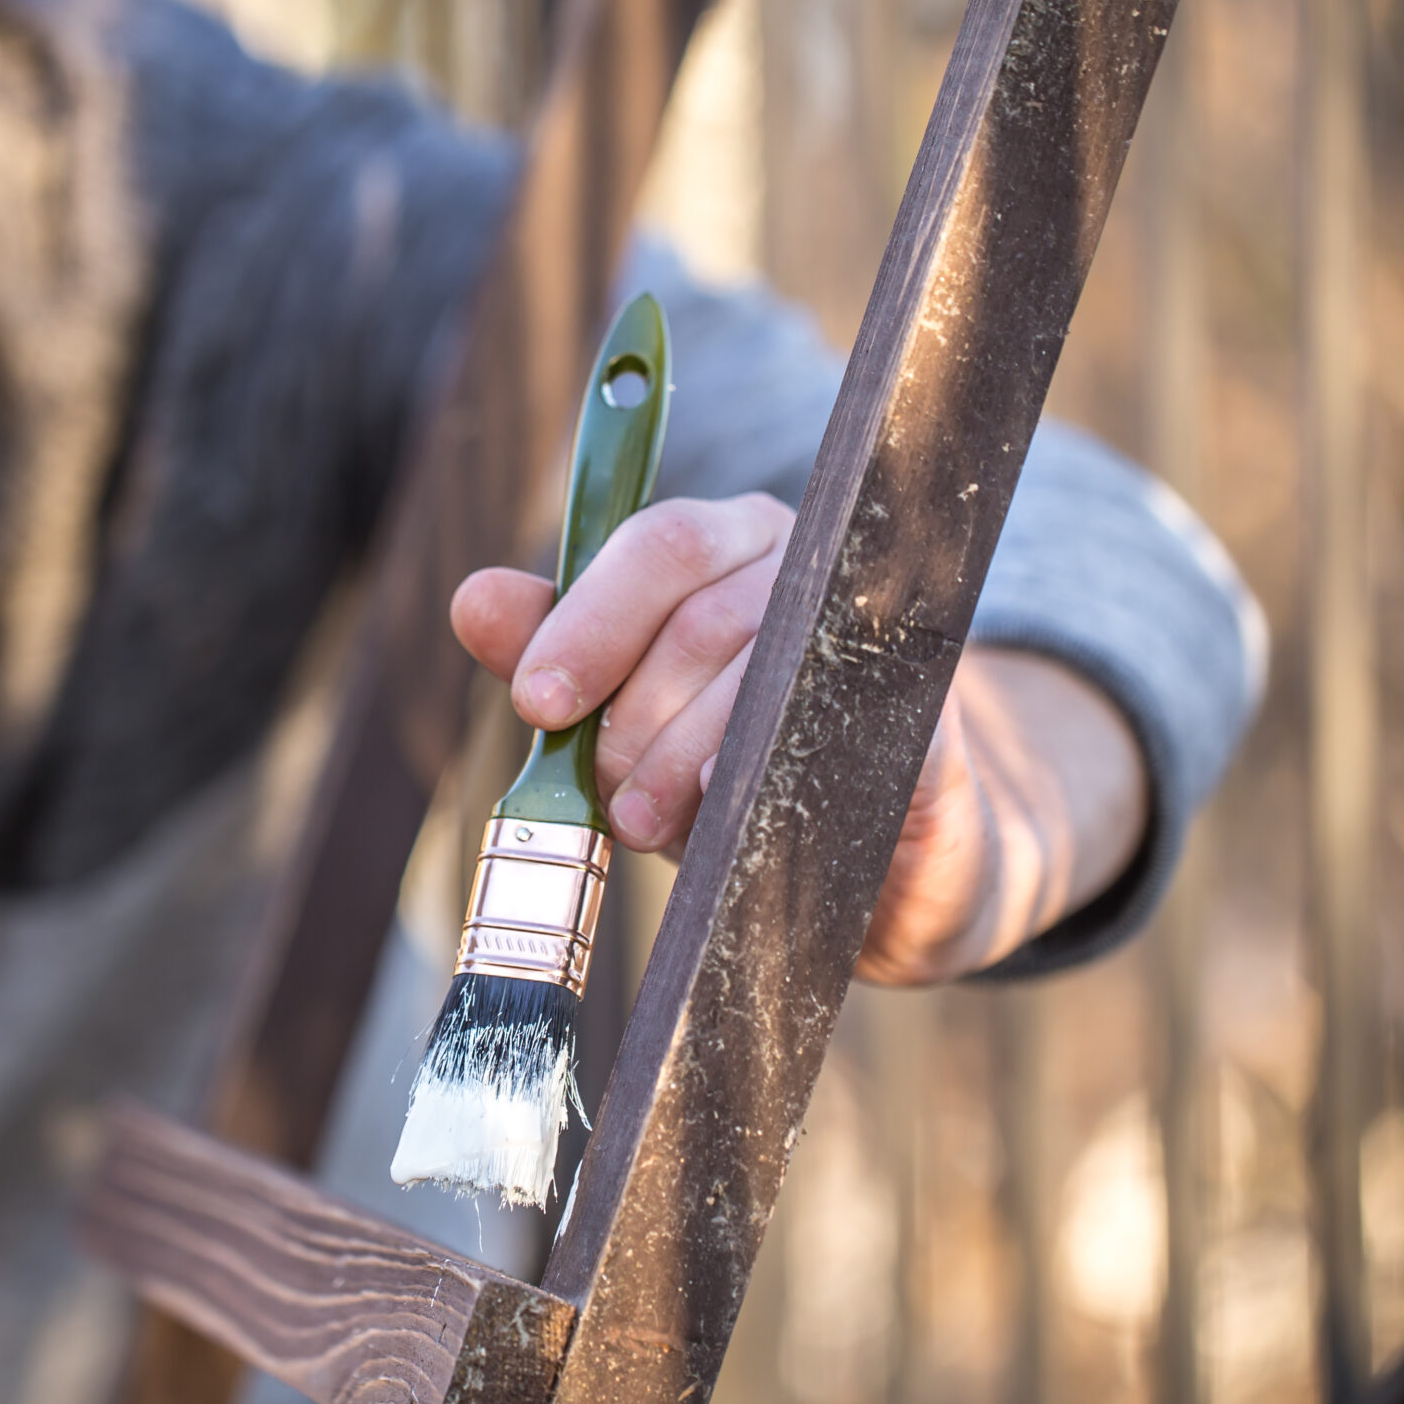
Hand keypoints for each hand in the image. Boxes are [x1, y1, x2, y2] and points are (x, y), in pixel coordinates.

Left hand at [450, 494, 1149, 985]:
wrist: (879, 859)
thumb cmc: (734, 767)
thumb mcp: (630, 712)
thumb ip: (556, 652)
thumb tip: (474, 600)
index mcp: (734, 544)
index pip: (658, 544)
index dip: (587, 622)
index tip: (535, 702)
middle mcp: (810, 569)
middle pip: (704, 616)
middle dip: (630, 715)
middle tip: (600, 790)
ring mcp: (876, 640)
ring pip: (763, 675)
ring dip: (684, 756)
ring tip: (642, 819)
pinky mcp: (928, 719)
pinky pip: (839, 731)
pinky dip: (765, 771)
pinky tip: (727, 806)